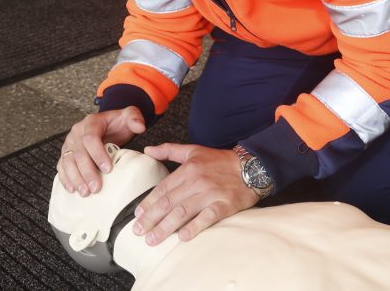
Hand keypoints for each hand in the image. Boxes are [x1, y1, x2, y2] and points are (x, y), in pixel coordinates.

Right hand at [57, 107, 145, 196]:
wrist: (109, 126)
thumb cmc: (118, 124)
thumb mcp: (128, 116)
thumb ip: (135, 118)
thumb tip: (140, 127)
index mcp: (91, 122)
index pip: (90, 138)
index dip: (98, 154)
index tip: (108, 169)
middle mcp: (77, 132)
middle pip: (78, 153)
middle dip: (87, 172)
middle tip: (96, 188)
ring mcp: (70, 143)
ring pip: (67, 161)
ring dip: (75, 178)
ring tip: (85, 192)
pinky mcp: (67, 154)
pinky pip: (62, 166)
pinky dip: (65, 178)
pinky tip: (72, 189)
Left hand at [132, 143, 258, 245]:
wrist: (251, 167)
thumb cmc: (220, 161)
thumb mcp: (194, 150)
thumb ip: (170, 150)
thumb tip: (148, 149)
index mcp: (188, 169)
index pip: (163, 188)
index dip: (149, 202)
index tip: (137, 214)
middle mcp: (197, 181)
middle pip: (169, 202)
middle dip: (151, 218)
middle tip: (138, 232)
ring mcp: (211, 194)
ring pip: (183, 212)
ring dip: (165, 227)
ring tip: (152, 239)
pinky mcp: (224, 205)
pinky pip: (207, 217)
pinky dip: (194, 227)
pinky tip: (183, 238)